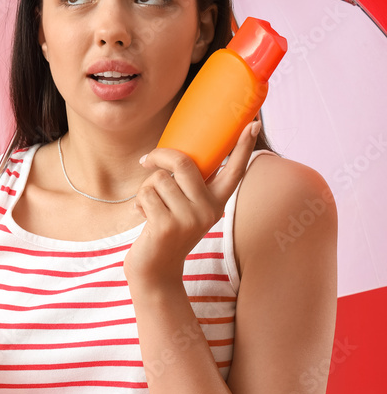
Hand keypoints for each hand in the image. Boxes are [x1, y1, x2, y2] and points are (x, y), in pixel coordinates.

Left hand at [124, 120, 259, 283]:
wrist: (156, 271)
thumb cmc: (166, 231)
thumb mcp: (183, 208)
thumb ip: (185, 187)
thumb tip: (168, 156)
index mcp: (217, 203)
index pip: (234, 171)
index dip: (243, 146)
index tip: (253, 122)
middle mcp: (208, 210)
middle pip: (183, 162)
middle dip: (160, 156)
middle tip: (147, 160)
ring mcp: (189, 219)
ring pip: (159, 179)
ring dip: (146, 189)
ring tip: (150, 206)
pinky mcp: (167, 226)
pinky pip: (146, 194)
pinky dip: (139, 202)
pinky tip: (144, 217)